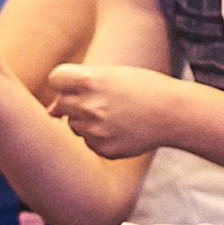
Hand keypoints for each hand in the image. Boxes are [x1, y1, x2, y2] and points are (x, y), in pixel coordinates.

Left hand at [43, 63, 182, 158]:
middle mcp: (88, 105)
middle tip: (104, 100)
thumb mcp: (112, 76)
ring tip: (115, 114)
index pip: (56, 79)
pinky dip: (99, 137)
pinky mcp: (102, 147)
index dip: (66, 82)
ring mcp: (94, 129)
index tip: (80, 84)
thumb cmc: (142, 88)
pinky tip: (120, 129)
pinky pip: (87, 142)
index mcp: (89, 80)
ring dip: (87, 120)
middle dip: (76, 102)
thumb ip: (77, 89)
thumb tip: (50, 112)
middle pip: (62, 104)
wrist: (173, 113)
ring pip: (73, 125)